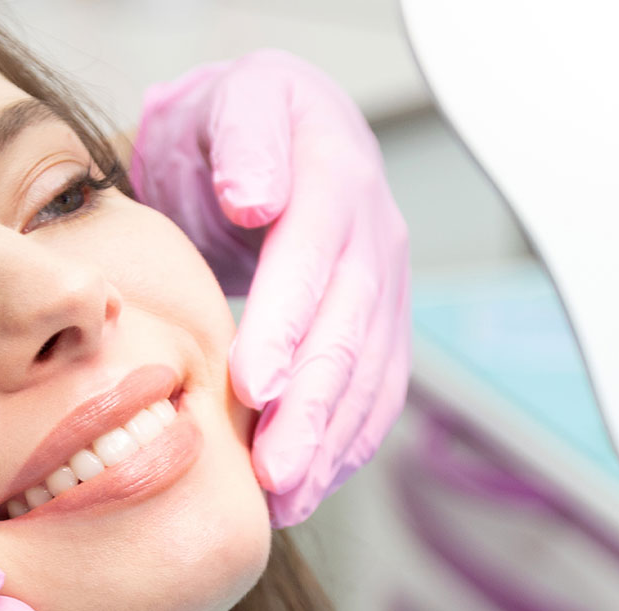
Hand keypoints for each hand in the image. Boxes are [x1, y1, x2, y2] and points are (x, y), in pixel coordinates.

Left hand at [131, 49, 409, 526]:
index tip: (254, 385)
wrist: (277, 128)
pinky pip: (374, 394)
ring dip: (331, 444)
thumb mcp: (234, 104)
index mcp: (335, 176)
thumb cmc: (238, 122)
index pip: (315, 259)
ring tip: (287, 498)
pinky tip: (308, 489)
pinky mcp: (380, 324)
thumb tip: (257, 199)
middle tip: (274, 471)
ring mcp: (384, 284)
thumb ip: (246, 143)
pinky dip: (345, 446)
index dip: (287, 324)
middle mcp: (374, 235)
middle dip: (314, 408)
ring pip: (369, 374)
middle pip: (350, 331)